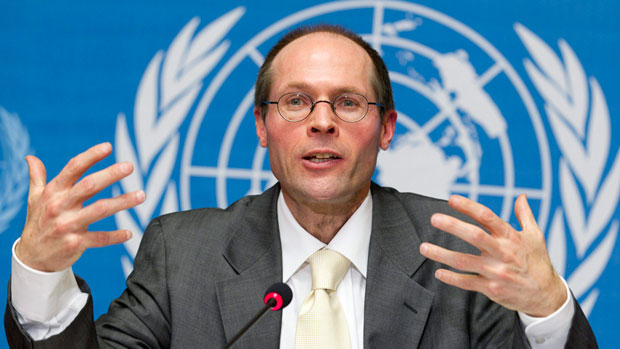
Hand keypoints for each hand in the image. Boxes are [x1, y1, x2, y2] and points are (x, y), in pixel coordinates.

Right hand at [16, 143, 144, 271]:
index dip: (90, 156)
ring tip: (141, 195)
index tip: (108, 147)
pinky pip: (100, 238)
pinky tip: (130, 233)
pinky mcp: (75, 244)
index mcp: (53, 192)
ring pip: (99, 210)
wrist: (31, 258)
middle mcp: (59, 206)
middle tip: (130, 166)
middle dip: (110, 175)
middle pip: (89, 186)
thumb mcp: (34, 199)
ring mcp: (67, 225)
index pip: (73, 169)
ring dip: (122, 202)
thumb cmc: (38, 222)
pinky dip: (115, 236)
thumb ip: (36, 177)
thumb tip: (30, 157)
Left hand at [419, 194, 565, 316]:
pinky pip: (467, 282)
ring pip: (464, 262)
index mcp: (511, 237)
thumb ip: (525, 215)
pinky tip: (438, 272)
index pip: (488, 217)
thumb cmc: (538, 262)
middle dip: (453, 226)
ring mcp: (496, 272)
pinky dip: (452, 278)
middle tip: (434, 218)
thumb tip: (521, 196)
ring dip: (442, 254)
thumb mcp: (536, 236)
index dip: (469, 207)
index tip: (452, 199)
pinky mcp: (492, 289)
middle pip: (475, 236)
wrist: (546, 296)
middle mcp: (503, 253)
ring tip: (423, 247)